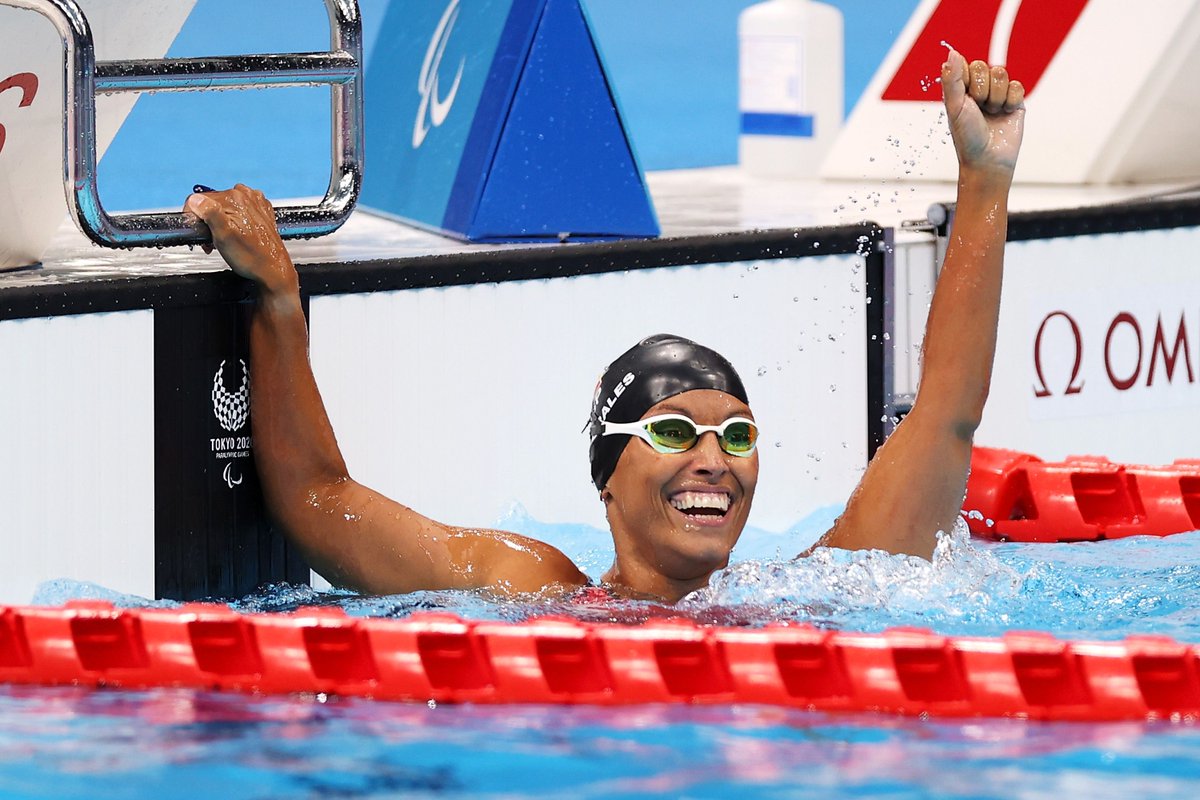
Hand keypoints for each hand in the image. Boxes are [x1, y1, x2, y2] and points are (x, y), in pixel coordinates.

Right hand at [184, 184, 296, 294]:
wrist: (274, 270)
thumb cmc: (252, 257)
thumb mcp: (223, 236)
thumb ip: (209, 213)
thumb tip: (196, 200)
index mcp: (235, 198)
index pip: (199, 199)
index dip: (194, 217)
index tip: (198, 232)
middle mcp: (247, 196)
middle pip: (212, 203)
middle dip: (207, 221)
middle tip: (212, 241)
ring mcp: (256, 203)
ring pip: (225, 207)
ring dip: (219, 222)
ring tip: (224, 240)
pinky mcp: (261, 211)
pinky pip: (239, 211)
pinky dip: (234, 221)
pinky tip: (237, 235)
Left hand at [941, 50, 1024, 175]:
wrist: (989, 159)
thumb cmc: (967, 136)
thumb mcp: (954, 106)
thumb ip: (952, 78)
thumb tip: (951, 52)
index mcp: (961, 90)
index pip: (969, 65)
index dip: (969, 79)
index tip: (966, 98)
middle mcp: (979, 90)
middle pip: (987, 67)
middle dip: (982, 89)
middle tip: (979, 108)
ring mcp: (998, 95)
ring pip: (1002, 74)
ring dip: (996, 96)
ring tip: (991, 113)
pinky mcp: (1015, 102)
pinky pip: (1017, 86)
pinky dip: (1010, 101)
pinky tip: (1005, 115)